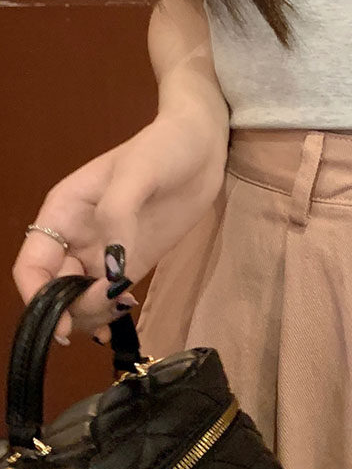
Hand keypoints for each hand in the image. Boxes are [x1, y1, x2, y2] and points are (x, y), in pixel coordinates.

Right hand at [13, 113, 226, 343]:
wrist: (202, 146)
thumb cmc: (165, 147)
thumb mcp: (137, 173)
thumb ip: (118, 216)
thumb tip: (110, 267)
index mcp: (63, 212)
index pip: (32, 266)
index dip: (38, 298)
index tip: (62, 322)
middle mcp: (76, 236)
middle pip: (55, 290)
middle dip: (71, 310)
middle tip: (108, 305)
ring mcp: (104, 250)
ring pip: (81, 298)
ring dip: (92, 314)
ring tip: (121, 305)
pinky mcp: (133, 259)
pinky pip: (110, 295)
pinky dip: (110, 312)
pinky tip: (123, 315)